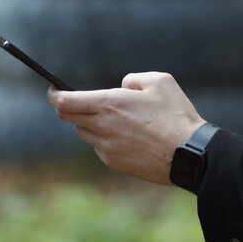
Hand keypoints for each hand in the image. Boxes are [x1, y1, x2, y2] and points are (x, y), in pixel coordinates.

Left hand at [48, 72, 205, 185]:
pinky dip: (104, 138)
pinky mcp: (113, 162)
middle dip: (68, 106)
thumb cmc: (176, 114)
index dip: (54, 94)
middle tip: (77, 101)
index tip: (53, 91)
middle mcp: (102, 126)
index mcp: (109, 104)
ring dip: (89, 123)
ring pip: (83, 132)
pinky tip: (126, 136)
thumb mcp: (160, 81)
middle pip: (68, 117)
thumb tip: (122, 87)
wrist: (189, 153)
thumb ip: (133, 79)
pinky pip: (99, 147)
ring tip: (113, 118)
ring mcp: (106, 147)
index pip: (65, 101)